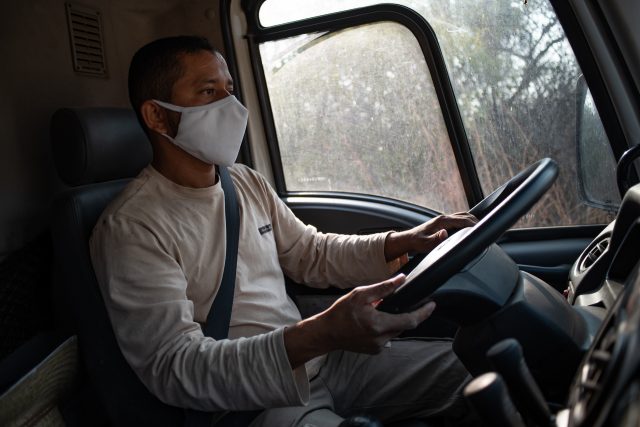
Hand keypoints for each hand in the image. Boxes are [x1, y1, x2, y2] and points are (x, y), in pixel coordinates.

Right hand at [284, 275, 435, 366]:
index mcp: (379, 324)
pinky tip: (373, 320)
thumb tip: (402, 279)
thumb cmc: (340, 313)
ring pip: (394, 331)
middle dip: (406, 313)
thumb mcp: (361, 294)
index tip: (432, 305)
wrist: (326, 333)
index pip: (411, 320)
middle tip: (404, 301)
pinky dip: (384, 327)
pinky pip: (386, 337)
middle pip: (404, 325)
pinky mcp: (373, 350)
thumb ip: (383, 288)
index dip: (424, 312)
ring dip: (393, 320)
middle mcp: (381, 339)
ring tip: (380, 310)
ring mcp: (378, 347)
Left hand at [385, 212, 476, 260]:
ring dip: (472, 219)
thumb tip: (445, 233)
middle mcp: (443, 218)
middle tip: (487, 227)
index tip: (483, 228)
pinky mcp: (443, 222)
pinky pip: (458, 218)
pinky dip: (466, 220)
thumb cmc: (417, 242)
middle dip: (476, 220)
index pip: (462, 220)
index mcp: (442, 221)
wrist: (409, 239)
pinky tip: (470, 226)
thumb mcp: (425, 244)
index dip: (473, 224)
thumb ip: (435, 239)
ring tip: (482, 226)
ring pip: (462, 215)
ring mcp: (443, 219)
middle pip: (464, 215)